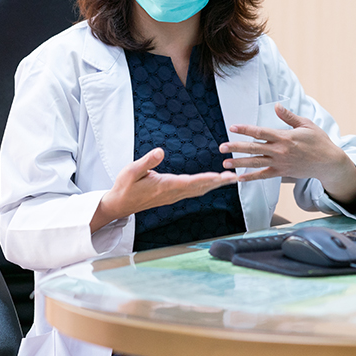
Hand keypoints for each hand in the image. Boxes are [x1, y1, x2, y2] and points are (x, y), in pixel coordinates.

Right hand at [90, 148, 238, 232]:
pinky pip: (193, 191)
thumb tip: (161, 151)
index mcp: (165, 186)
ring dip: (215, 185)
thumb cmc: (125, 187)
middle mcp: (172, 193)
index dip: (207, 178)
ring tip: (230, 179)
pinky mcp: (172, 195)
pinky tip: (212, 183)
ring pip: (199, 190)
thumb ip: (147, 161)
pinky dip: (206, 186)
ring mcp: (173, 196)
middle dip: (218, 182)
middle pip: (200, 187)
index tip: (222, 176)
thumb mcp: (132, 170)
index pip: (191, 182)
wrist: (119, 204)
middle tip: (235, 177)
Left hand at [219, 103, 355, 206]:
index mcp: (284, 137)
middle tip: (221, 147)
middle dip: (236, 147)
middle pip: (253, 148)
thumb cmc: (318, 141)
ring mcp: (280, 163)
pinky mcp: (282, 172)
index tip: (232, 127)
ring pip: (256, 163)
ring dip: (239, 163)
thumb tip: (276, 106)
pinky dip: (251, 177)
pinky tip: (240, 178)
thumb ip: (289, 116)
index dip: (245, 129)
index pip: (260, 132)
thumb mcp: (306, 124)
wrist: (328, 163)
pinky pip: (263, 176)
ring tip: (225, 163)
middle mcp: (279, 151)